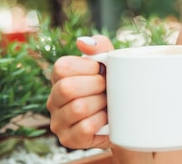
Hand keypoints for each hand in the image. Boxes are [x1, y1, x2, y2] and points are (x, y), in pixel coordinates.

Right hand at [47, 35, 114, 149]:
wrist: (127, 117)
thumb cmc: (114, 86)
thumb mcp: (110, 62)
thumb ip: (99, 46)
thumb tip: (82, 42)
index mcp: (60, 78)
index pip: (62, 67)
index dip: (88, 67)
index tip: (101, 70)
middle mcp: (53, 100)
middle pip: (67, 87)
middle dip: (96, 85)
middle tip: (107, 88)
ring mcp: (58, 121)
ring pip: (78, 108)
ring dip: (101, 104)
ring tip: (108, 103)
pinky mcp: (69, 139)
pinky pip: (85, 128)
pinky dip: (101, 121)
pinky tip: (107, 118)